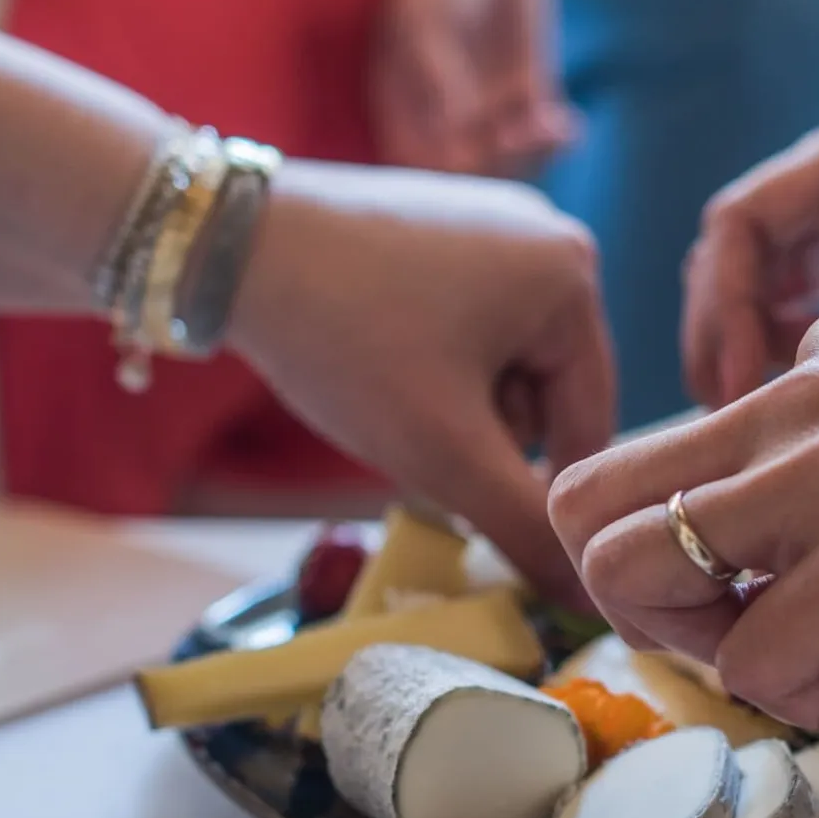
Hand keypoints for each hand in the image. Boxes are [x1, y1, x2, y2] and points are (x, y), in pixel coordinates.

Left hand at [232, 160, 613, 606]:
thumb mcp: (445, 452)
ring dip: (456, 403)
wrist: (227, 242)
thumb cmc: (349, 342)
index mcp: (576, 277)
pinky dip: (431, 359)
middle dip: (484, 433)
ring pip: (502, 362)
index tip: (468, 507)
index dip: (533, 486)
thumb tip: (592, 599)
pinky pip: (466, 320)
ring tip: (386, 396)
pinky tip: (374, 357)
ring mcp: (495, 218)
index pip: (589, 426)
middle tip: (414, 438)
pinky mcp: (444, 219)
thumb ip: (525, 529)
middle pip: (546, 392)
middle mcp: (551, 235)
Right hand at [372, 0, 576, 178]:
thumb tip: (455, 124)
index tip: (466, 155)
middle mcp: (444, 119)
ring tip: (550, 126)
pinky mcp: (528, 97)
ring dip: (534, 156)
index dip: (440, 177)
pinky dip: (560, 139)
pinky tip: (569, 124)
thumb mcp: (424, 16)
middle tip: (517, 135)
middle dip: (495, 166)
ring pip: (512, 162)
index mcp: (403, 107)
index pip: (417, 168)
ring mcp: (488, 112)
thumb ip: (436, 71)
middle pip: (469, 175)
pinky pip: (545, 136)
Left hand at [554, 289, 818, 726]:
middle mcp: (802, 401)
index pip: (664, 452)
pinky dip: (803, 694)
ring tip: (817, 648)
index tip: (773, 580)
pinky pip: (757, 664)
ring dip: (704, 646)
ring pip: (629, 574)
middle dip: (645, 596)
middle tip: (750, 626)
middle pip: (589, 505)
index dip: (691, 543)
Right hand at [682, 102, 818, 407]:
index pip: (740, 220)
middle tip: (721, 412)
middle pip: (733, 248)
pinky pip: (792, 296)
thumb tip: (792, 425)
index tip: (731, 379)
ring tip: (743, 419)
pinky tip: (783, 405)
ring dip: (739, 342)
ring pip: (755, 275)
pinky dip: (775, 347)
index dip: (721, 303)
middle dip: (717, 329)